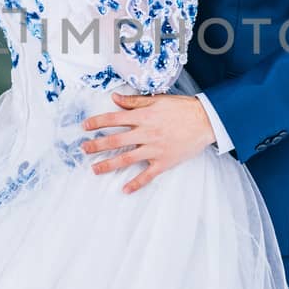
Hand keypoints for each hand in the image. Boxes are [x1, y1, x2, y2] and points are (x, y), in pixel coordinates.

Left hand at [80, 93, 214, 194]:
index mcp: (144, 116)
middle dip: (97, 145)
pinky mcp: (164, 161)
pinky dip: (136, 183)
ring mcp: (155, 149)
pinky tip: (125, 189)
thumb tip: (115, 98)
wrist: (205, 120)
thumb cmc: (182, 108)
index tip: (85, 126)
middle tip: (84, 149)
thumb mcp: (157, 99)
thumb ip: (134, 101)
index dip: (97, 122)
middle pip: (116, 140)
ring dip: (109, 164)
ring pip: (127, 158)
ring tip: (95, 169)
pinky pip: (148, 175)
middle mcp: (146, 133)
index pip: (114, 119)